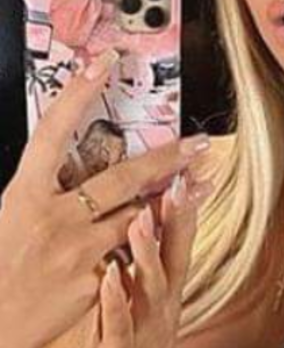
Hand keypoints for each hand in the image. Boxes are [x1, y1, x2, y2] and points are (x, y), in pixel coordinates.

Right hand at [0, 47, 212, 347]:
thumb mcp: (5, 216)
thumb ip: (37, 190)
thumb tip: (59, 162)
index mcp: (24, 196)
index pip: (54, 132)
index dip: (78, 93)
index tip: (103, 63)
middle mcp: (55, 220)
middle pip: (122, 179)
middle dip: (167, 159)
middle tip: (200, 144)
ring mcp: (79, 254)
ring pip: (137, 217)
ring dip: (166, 202)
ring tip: (199, 184)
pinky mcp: (96, 285)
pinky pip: (129, 256)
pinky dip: (142, 245)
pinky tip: (160, 238)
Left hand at [89, 168, 211, 347]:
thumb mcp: (147, 301)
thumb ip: (146, 265)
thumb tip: (142, 222)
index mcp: (165, 288)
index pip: (178, 239)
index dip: (184, 205)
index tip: (186, 167)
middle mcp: (161, 302)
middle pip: (174, 254)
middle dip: (176, 218)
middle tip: (176, 179)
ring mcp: (144, 324)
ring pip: (149, 283)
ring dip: (146, 250)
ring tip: (141, 217)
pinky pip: (118, 320)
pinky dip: (115, 298)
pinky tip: (109, 278)